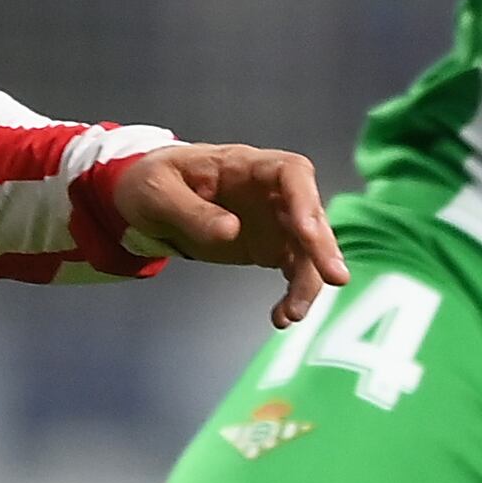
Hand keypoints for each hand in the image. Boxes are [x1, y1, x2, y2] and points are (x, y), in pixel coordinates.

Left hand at [112, 142, 349, 322]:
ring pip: (307, 249)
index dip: (305, 199)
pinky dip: (293, 294)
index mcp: (244, 165)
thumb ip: (193, 212)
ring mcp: (274, 220)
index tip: (307, 231)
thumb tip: (231, 231)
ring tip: (294, 314)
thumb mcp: (158, 193)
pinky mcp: (270, 247)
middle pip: (309, 213)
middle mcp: (269, 191)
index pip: (291, 171)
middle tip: (333, 278)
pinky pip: (293, 270)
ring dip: (308, 281)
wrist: (148, 201)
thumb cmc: (151, 183)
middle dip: (323, 246)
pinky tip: (282, 317)